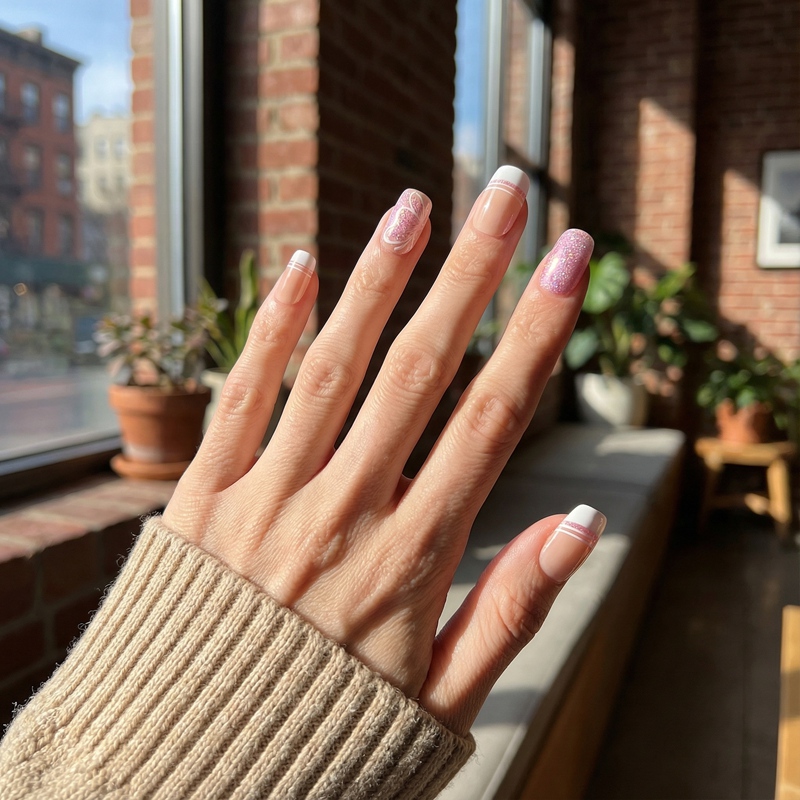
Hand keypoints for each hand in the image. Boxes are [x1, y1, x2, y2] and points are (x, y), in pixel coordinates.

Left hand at [163, 167, 602, 735]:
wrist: (190, 774)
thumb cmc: (331, 736)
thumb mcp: (445, 698)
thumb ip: (514, 608)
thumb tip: (582, 524)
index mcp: (411, 559)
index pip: (492, 420)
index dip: (538, 333)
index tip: (570, 263)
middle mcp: (342, 513)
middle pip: (421, 370)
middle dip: (473, 274)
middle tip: (509, 193)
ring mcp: (265, 498)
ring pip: (333, 368)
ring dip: (378, 280)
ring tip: (415, 205)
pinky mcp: (203, 498)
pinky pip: (240, 399)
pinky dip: (273, 330)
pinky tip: (303, 267)